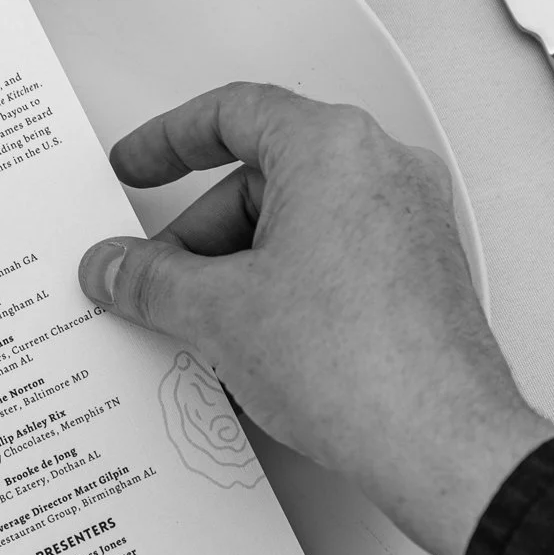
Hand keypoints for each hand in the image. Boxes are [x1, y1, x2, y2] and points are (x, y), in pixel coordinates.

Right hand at [78, 83, 553, 554]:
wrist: (438, 441)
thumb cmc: (359, 363)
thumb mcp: (216, 312)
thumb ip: (149, 278)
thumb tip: (115, 267)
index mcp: (333, 147)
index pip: (232, 113)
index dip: (167, 139)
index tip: (136, 165)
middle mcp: (382, 170)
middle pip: (262, 177)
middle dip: (198, 233)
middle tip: (154, 279)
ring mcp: (409, 222)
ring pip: (297, 223)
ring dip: (238, 269)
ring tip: (203, 326)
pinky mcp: (418, 273)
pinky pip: (331, 259)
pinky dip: (281, 288)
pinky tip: (252, 344)